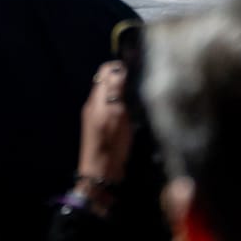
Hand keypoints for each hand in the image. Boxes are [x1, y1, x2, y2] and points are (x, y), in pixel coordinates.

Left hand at [76, 60, 132, 191]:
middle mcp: (96, 104)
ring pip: (113, 95)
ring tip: (143, 96)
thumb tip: (119, 68)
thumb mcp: (115, 114)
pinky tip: (137, 112)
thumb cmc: (110, 143)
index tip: (139, 70)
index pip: (105, 71)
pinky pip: (116, 109)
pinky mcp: (106, 128)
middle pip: (109, 82)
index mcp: (96, 99)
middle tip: (144, 84)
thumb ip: (115, 90)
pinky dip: (126, 106)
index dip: (121, 67)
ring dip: (126, 93)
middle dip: (125, 79)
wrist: (101, 173)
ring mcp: (100, 117)